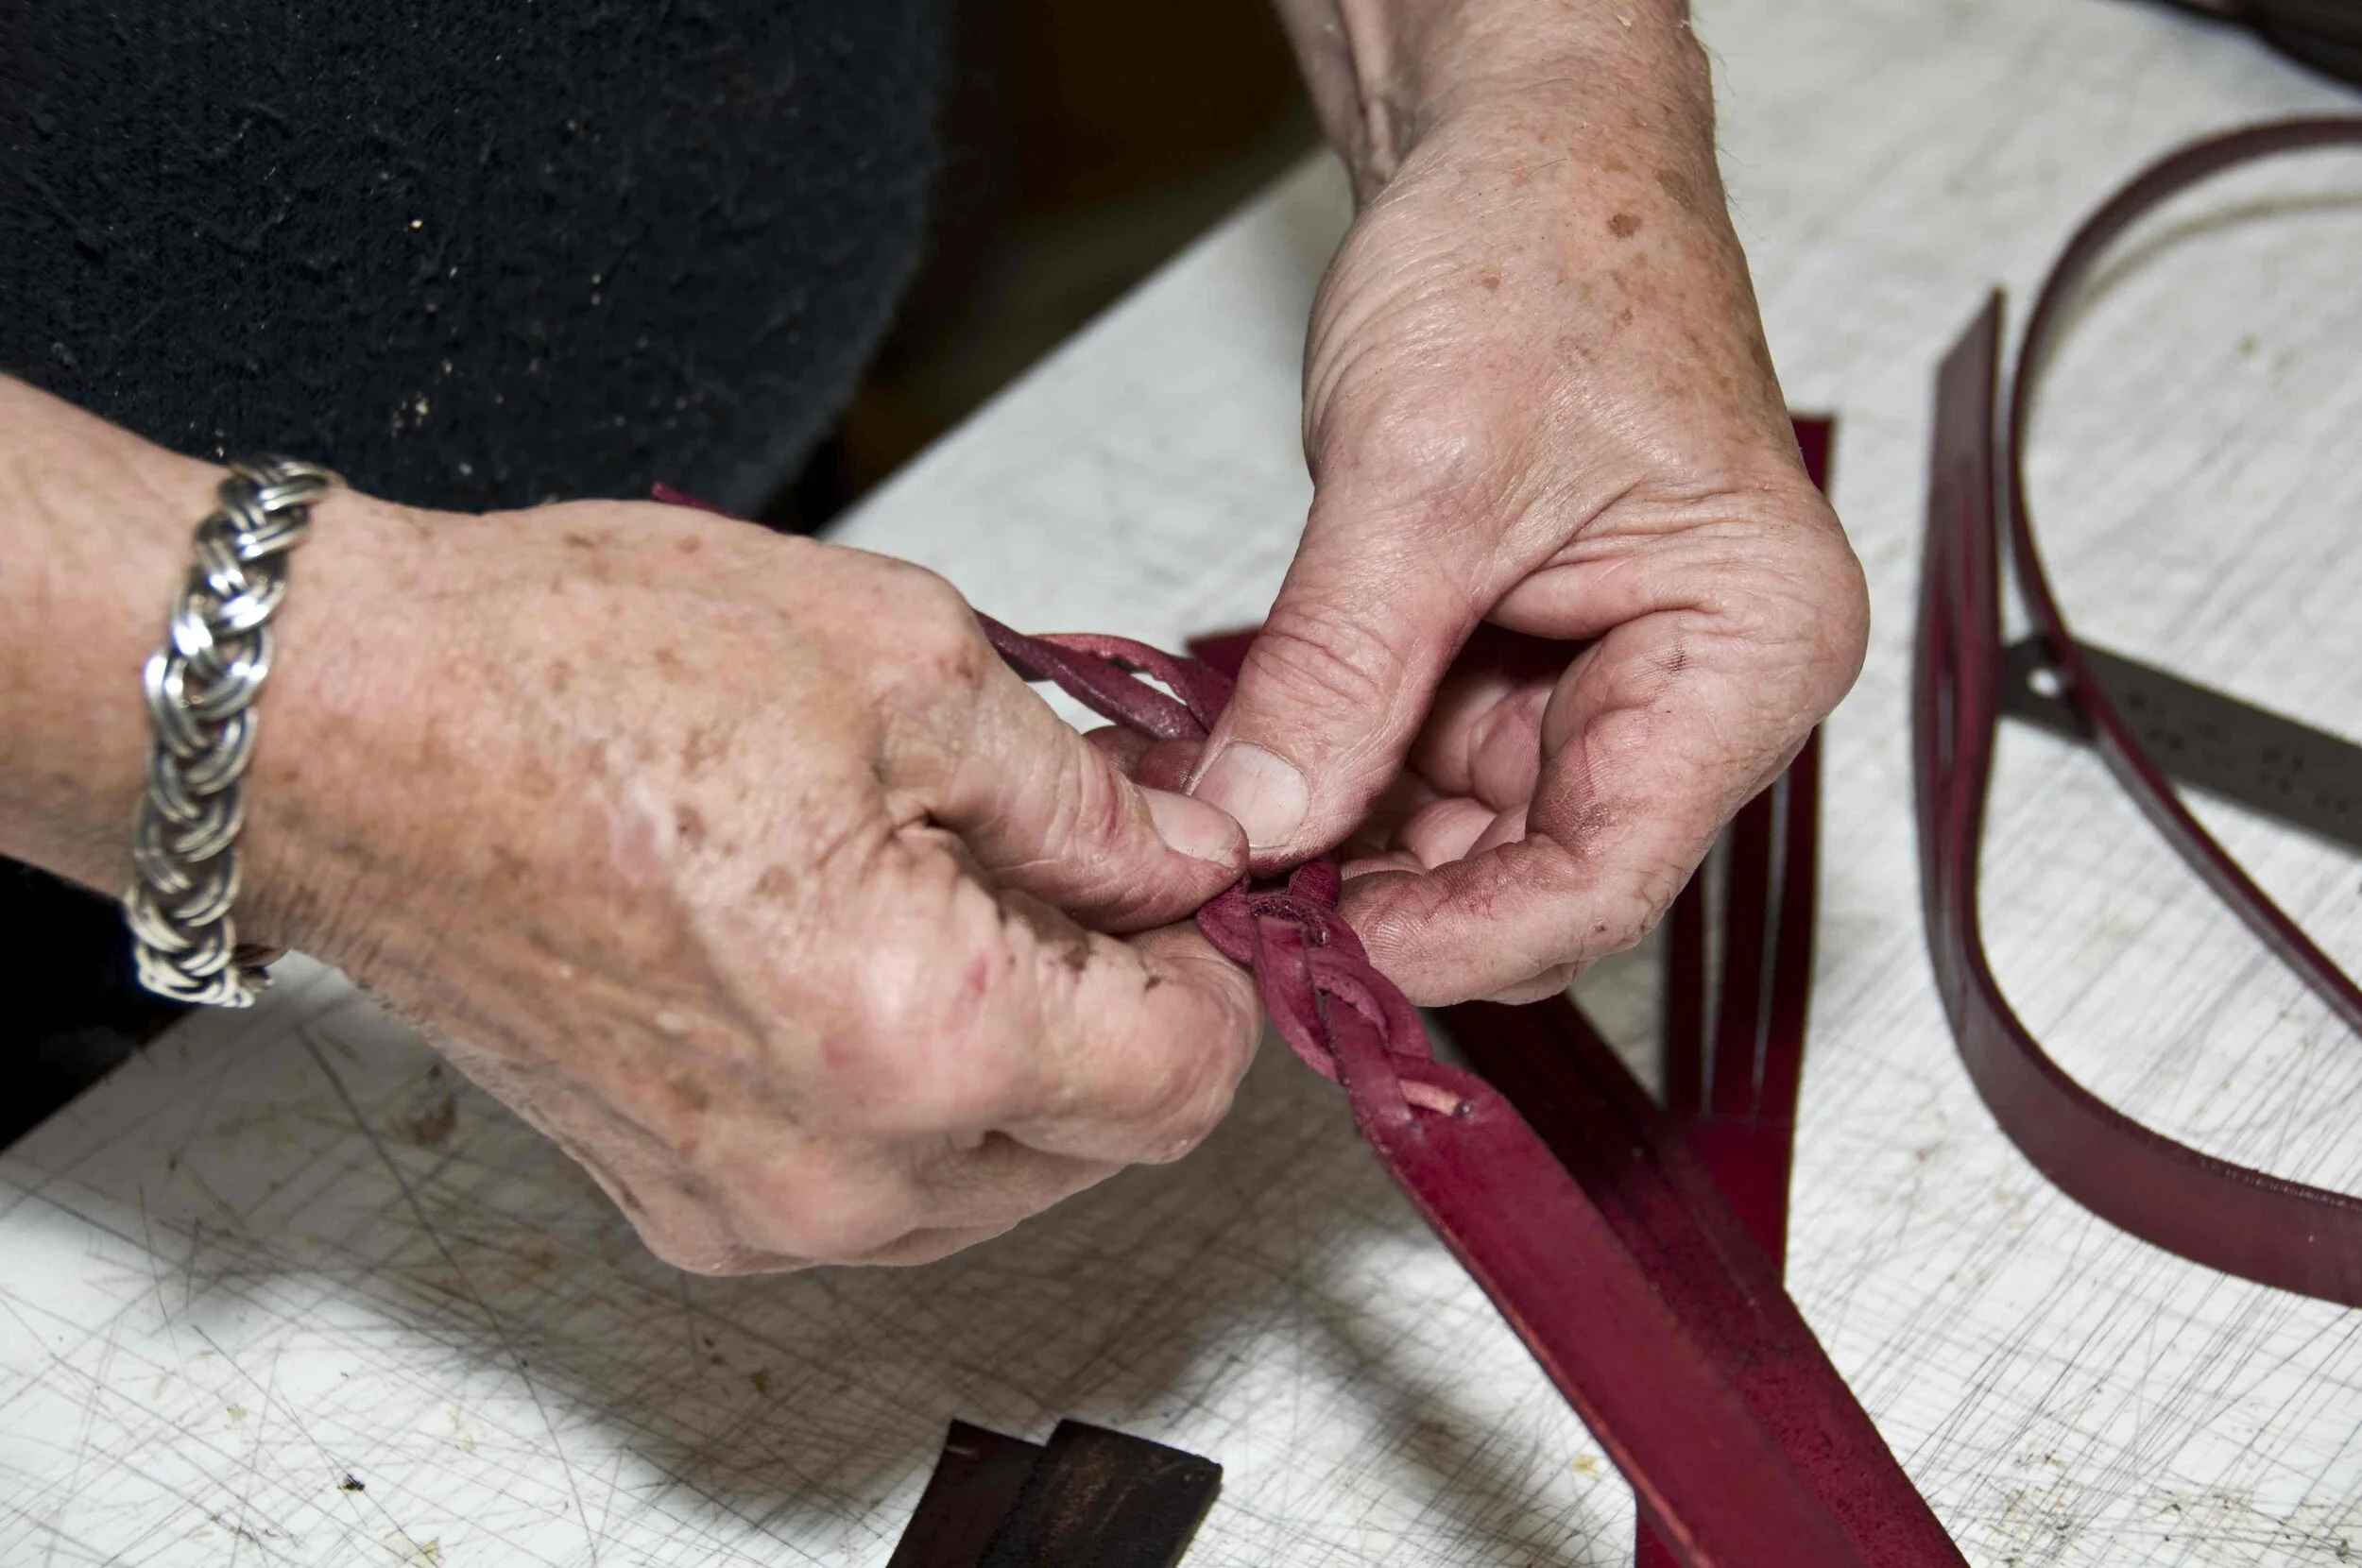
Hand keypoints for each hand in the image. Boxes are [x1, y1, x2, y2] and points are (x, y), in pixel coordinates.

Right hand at [232, 493, 1261, 1270]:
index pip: (1189, 1078)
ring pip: (999, 1175)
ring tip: (944, 896)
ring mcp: (751, 1212)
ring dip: (1024, 1057)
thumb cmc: (568, 676)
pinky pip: (880, 1184)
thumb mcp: (903, 662)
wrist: (342, 731)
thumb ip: (1087, 796)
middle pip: (1106, 1142)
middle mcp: (842, 1171)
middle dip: (1123, 1009)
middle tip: (1073, 868)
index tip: (1187, 889)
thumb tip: (1187, 856)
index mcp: (922, 1035)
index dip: (1216, 969)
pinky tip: (856, 955)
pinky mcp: (683, 1208)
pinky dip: (913, 1091)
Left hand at [1198, 14, 1867, 1004]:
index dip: (1454, 940)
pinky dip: (1335, 769)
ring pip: (1464, 833)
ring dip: (1338, 834)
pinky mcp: (1526, 656)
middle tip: (1232, 896)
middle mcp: (1697, 681)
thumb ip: (1338, 674)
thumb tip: (1258, 831)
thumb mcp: (1415, 477)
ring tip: (1213, 818)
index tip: (1315, 960)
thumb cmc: (1538, 249)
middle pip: (1535, 870)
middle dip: (1379, 888)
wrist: (1514, 143)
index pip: (1607, 876)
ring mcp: (1607, 675)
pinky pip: (1426, 761)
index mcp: (1748, 647)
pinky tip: (1247, 764)